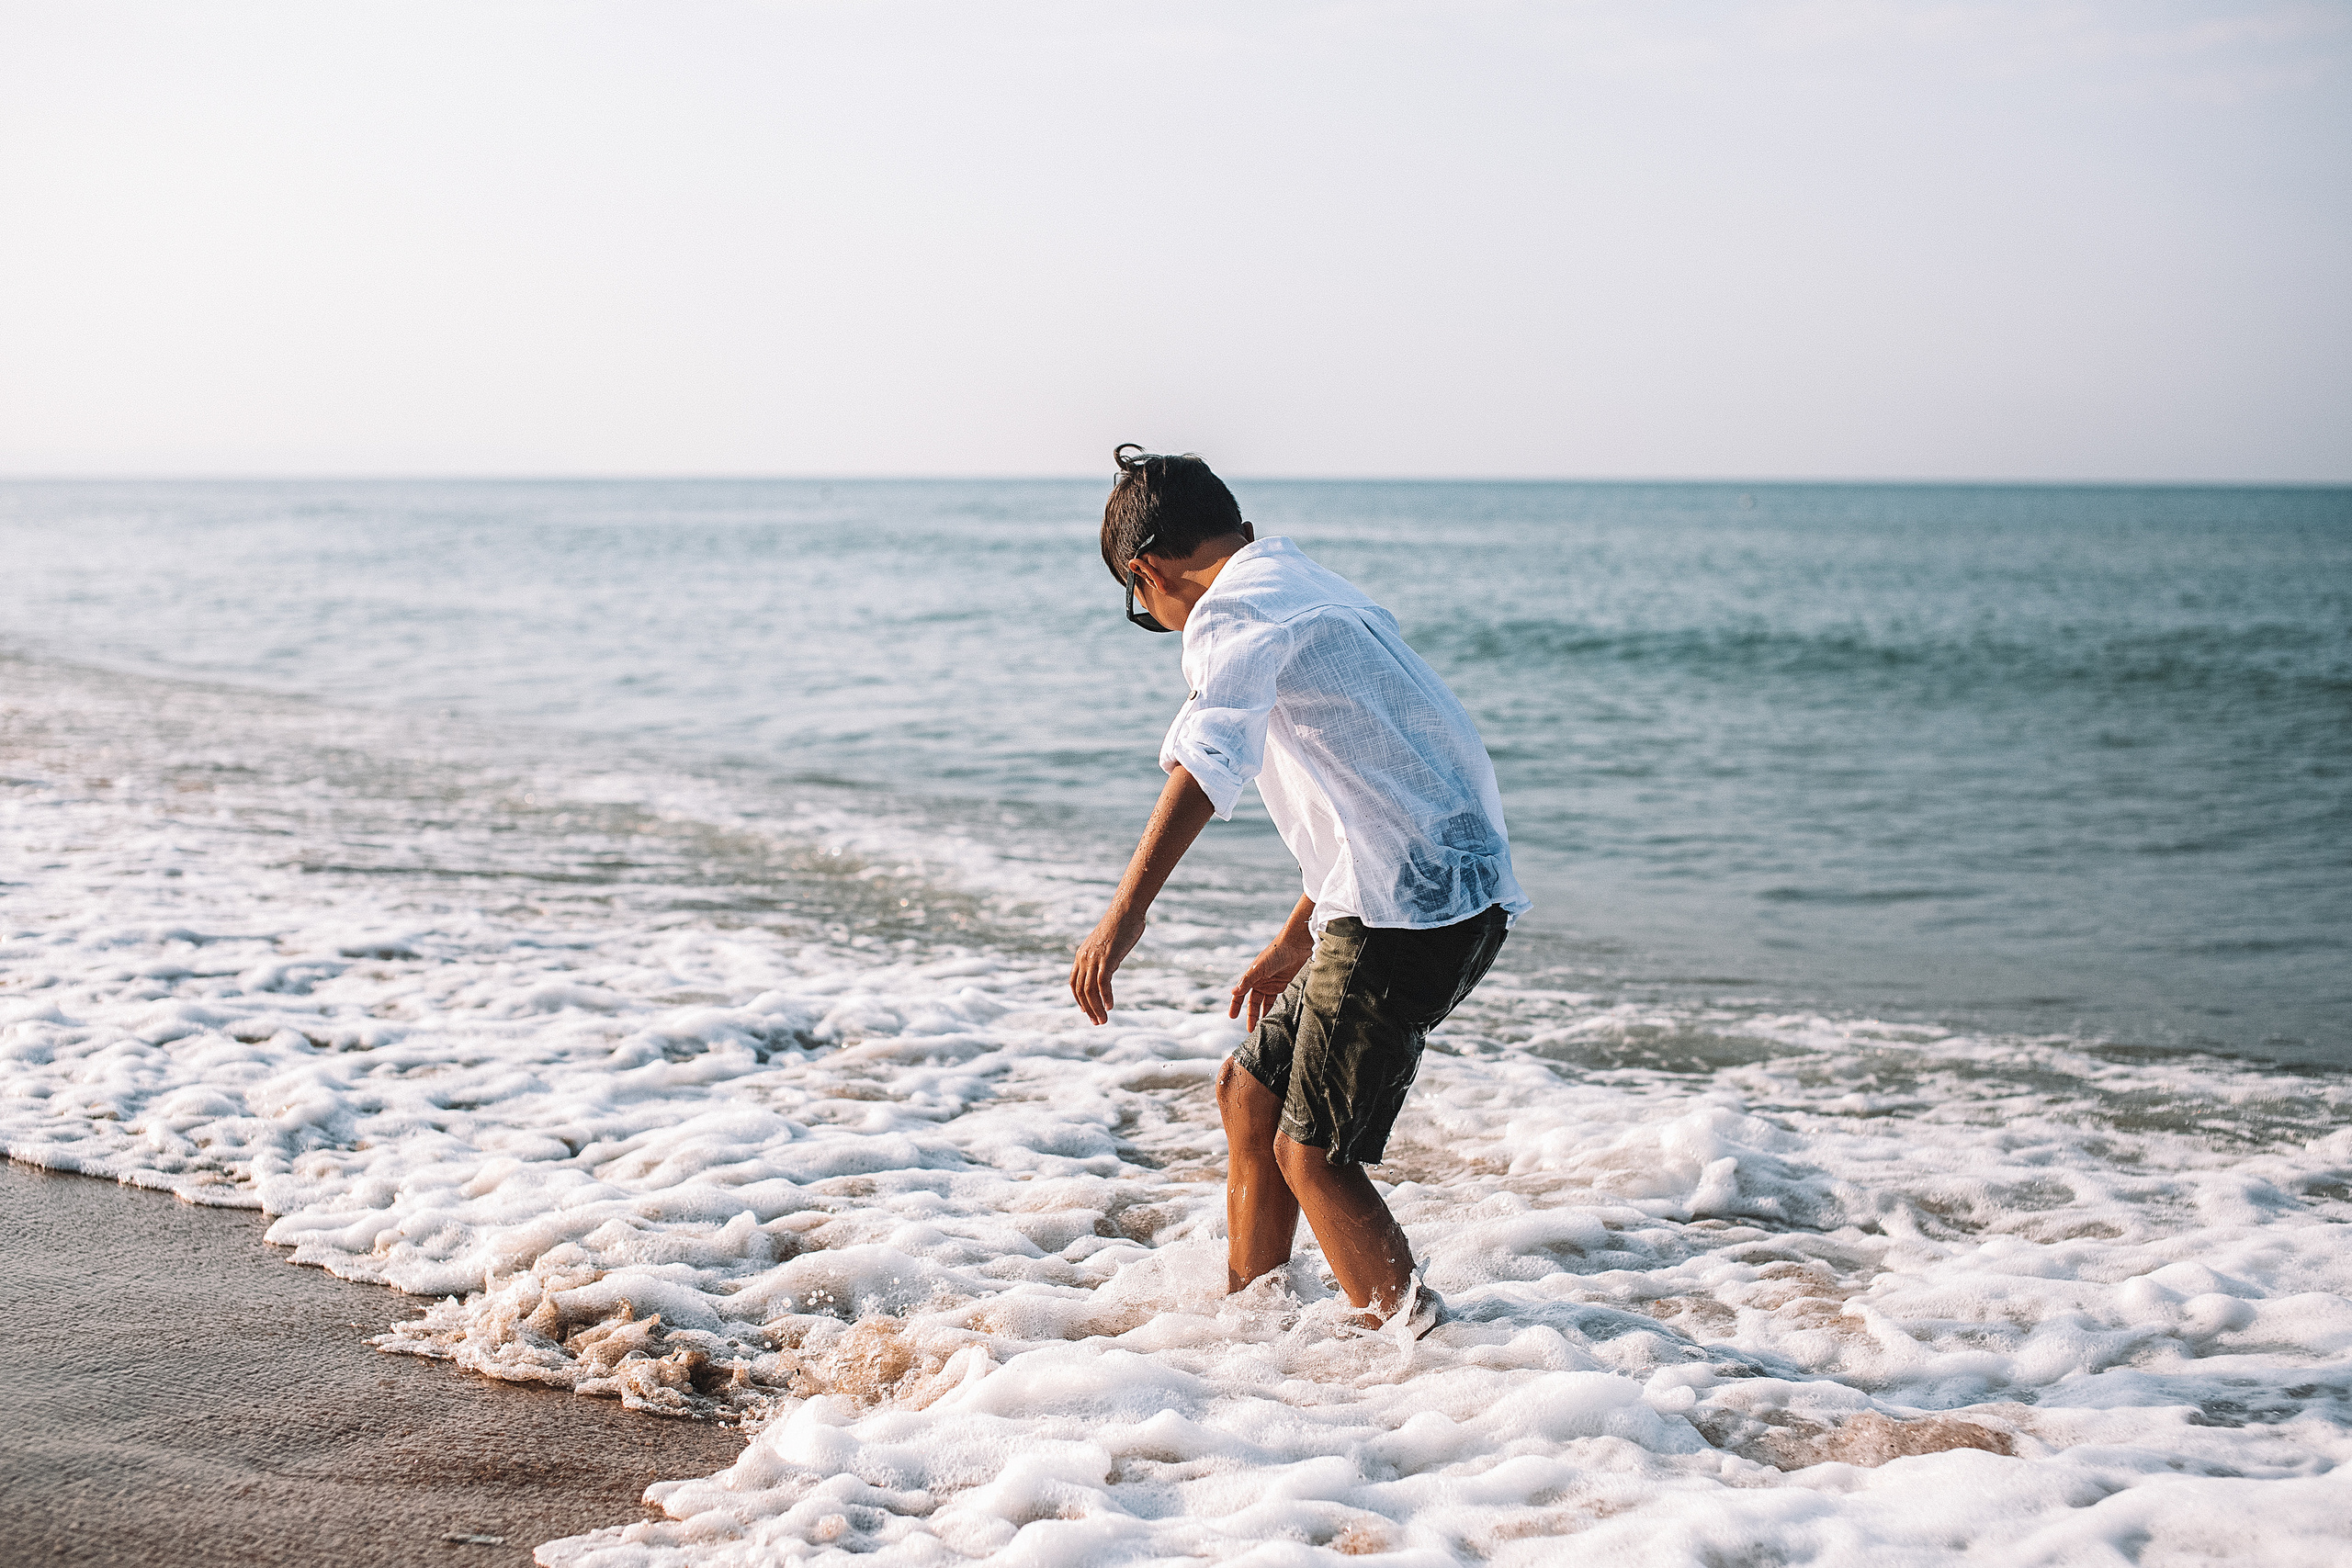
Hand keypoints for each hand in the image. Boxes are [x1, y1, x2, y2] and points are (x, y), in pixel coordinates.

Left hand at [1070, 904, 1147, 1024]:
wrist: (1126, 910)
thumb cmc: (1120, 926)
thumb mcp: (1106, 944)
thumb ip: (1103, 957)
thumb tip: (1108, 967)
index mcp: (1081, 955)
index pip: (1074, 983)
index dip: (1078, 1000)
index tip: (1086, 1012)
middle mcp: (1084, 958)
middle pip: (1081, 991)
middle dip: (1089, 1009)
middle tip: (1098, 1023)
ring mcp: (1094, 958)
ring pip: (1090, 990)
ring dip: (1096, 1008)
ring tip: (1104, 1020)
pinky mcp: (1107, 958)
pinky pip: (1102, 983)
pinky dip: (1105, 997)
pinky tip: (1110, 1006)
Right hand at [1229, 927, 1313, 1030]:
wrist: (1295, 945)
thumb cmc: (1275, 952)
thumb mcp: (1259, 967)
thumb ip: (1247, 981)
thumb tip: (1233, 992)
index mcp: (1251, 976)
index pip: (1240, 994)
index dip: (1235, 1005)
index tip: (1232, 1016)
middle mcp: (1259, 981)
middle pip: (1253, 1002)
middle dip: (1251, 1015)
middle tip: (1251, 1030)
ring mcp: (1271, 984)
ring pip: (1264, 1003)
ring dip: (1262, 1015)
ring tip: (1263, 1028)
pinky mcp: (1283, 985)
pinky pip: (1276, 1000)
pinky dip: (1274, 1009)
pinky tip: (1274, 1018)